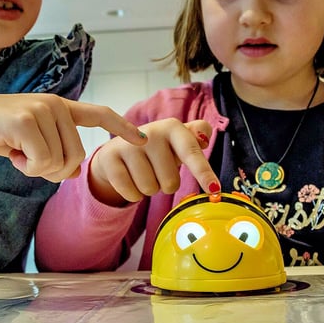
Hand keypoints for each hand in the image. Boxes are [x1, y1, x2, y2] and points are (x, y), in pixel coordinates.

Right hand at [0, 91, 146, 182]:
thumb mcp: (28, 143)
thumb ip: (53, 152)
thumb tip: (74, 172)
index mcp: (60, 107)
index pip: (99, 114)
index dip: (122, 128)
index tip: (142, 140)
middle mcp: (56, 104)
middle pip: (77, 157)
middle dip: (53, 170)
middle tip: (27, 159)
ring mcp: (42, 109)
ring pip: (59, 162)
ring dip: (36, 169)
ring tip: (16, 150)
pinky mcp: (27, 120)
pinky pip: (42, 162)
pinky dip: (27, 167)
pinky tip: (11, 151)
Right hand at [88, 118, 219, 204]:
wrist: (117, 151)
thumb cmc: (158, 149)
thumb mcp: (178, 140)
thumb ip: (196, 135)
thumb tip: (204, 138)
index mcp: (172, 127)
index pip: (191, 152)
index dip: (203, 172)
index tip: (214, 189)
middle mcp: (150, 133)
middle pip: (170, 182)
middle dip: (166, 184)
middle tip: (158, 171)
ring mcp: (127, 145)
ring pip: (150, 189)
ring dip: (149, 188)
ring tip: (143, 173)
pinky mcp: (109, 158)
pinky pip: (131, 193)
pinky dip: (133, 194)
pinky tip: (130, 180)